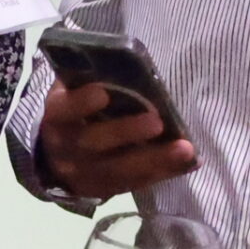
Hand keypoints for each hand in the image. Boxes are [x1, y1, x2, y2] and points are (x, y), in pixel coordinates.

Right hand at [38, 81, 197, 200]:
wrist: (58, 156)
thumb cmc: (76, 110)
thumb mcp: (73, 92)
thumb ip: (91, 79)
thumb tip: (125, 57)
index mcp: (58, 116)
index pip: (65, 109)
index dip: (81, 103)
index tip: (103, 93)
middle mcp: (67, 148)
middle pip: (94, 143)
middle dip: (126, 133)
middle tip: (157, 122)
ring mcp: (85, 174)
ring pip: (119, 171)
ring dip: (155, 159)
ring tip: (185, 149)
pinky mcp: (106, 191)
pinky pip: (136, 184)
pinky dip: (165, 172)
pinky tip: (191, 162)